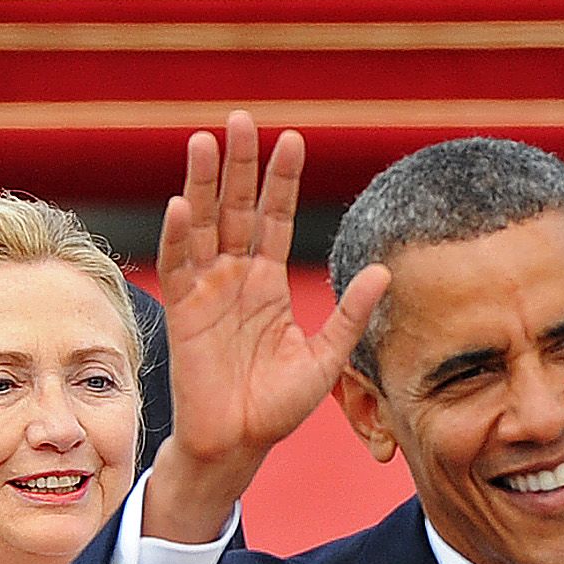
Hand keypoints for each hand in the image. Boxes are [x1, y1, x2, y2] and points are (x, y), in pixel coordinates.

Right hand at [146, 111, 391, 545]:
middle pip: (236, 208)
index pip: (276, 218)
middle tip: (242, 119)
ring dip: (203, 184)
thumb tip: (384, 271)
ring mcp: (206, 291)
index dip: (283, 180)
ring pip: (203, 225)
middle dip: (239, 164)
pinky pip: (178, 267)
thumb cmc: (278, 407)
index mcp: (268, 283)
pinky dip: (179, 236)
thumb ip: (350, 315)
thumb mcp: (326, 358)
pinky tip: (182, 203)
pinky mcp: (182, 312)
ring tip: (206, 140)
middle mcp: (235, 277)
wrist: (238, 444)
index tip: (293, 139)